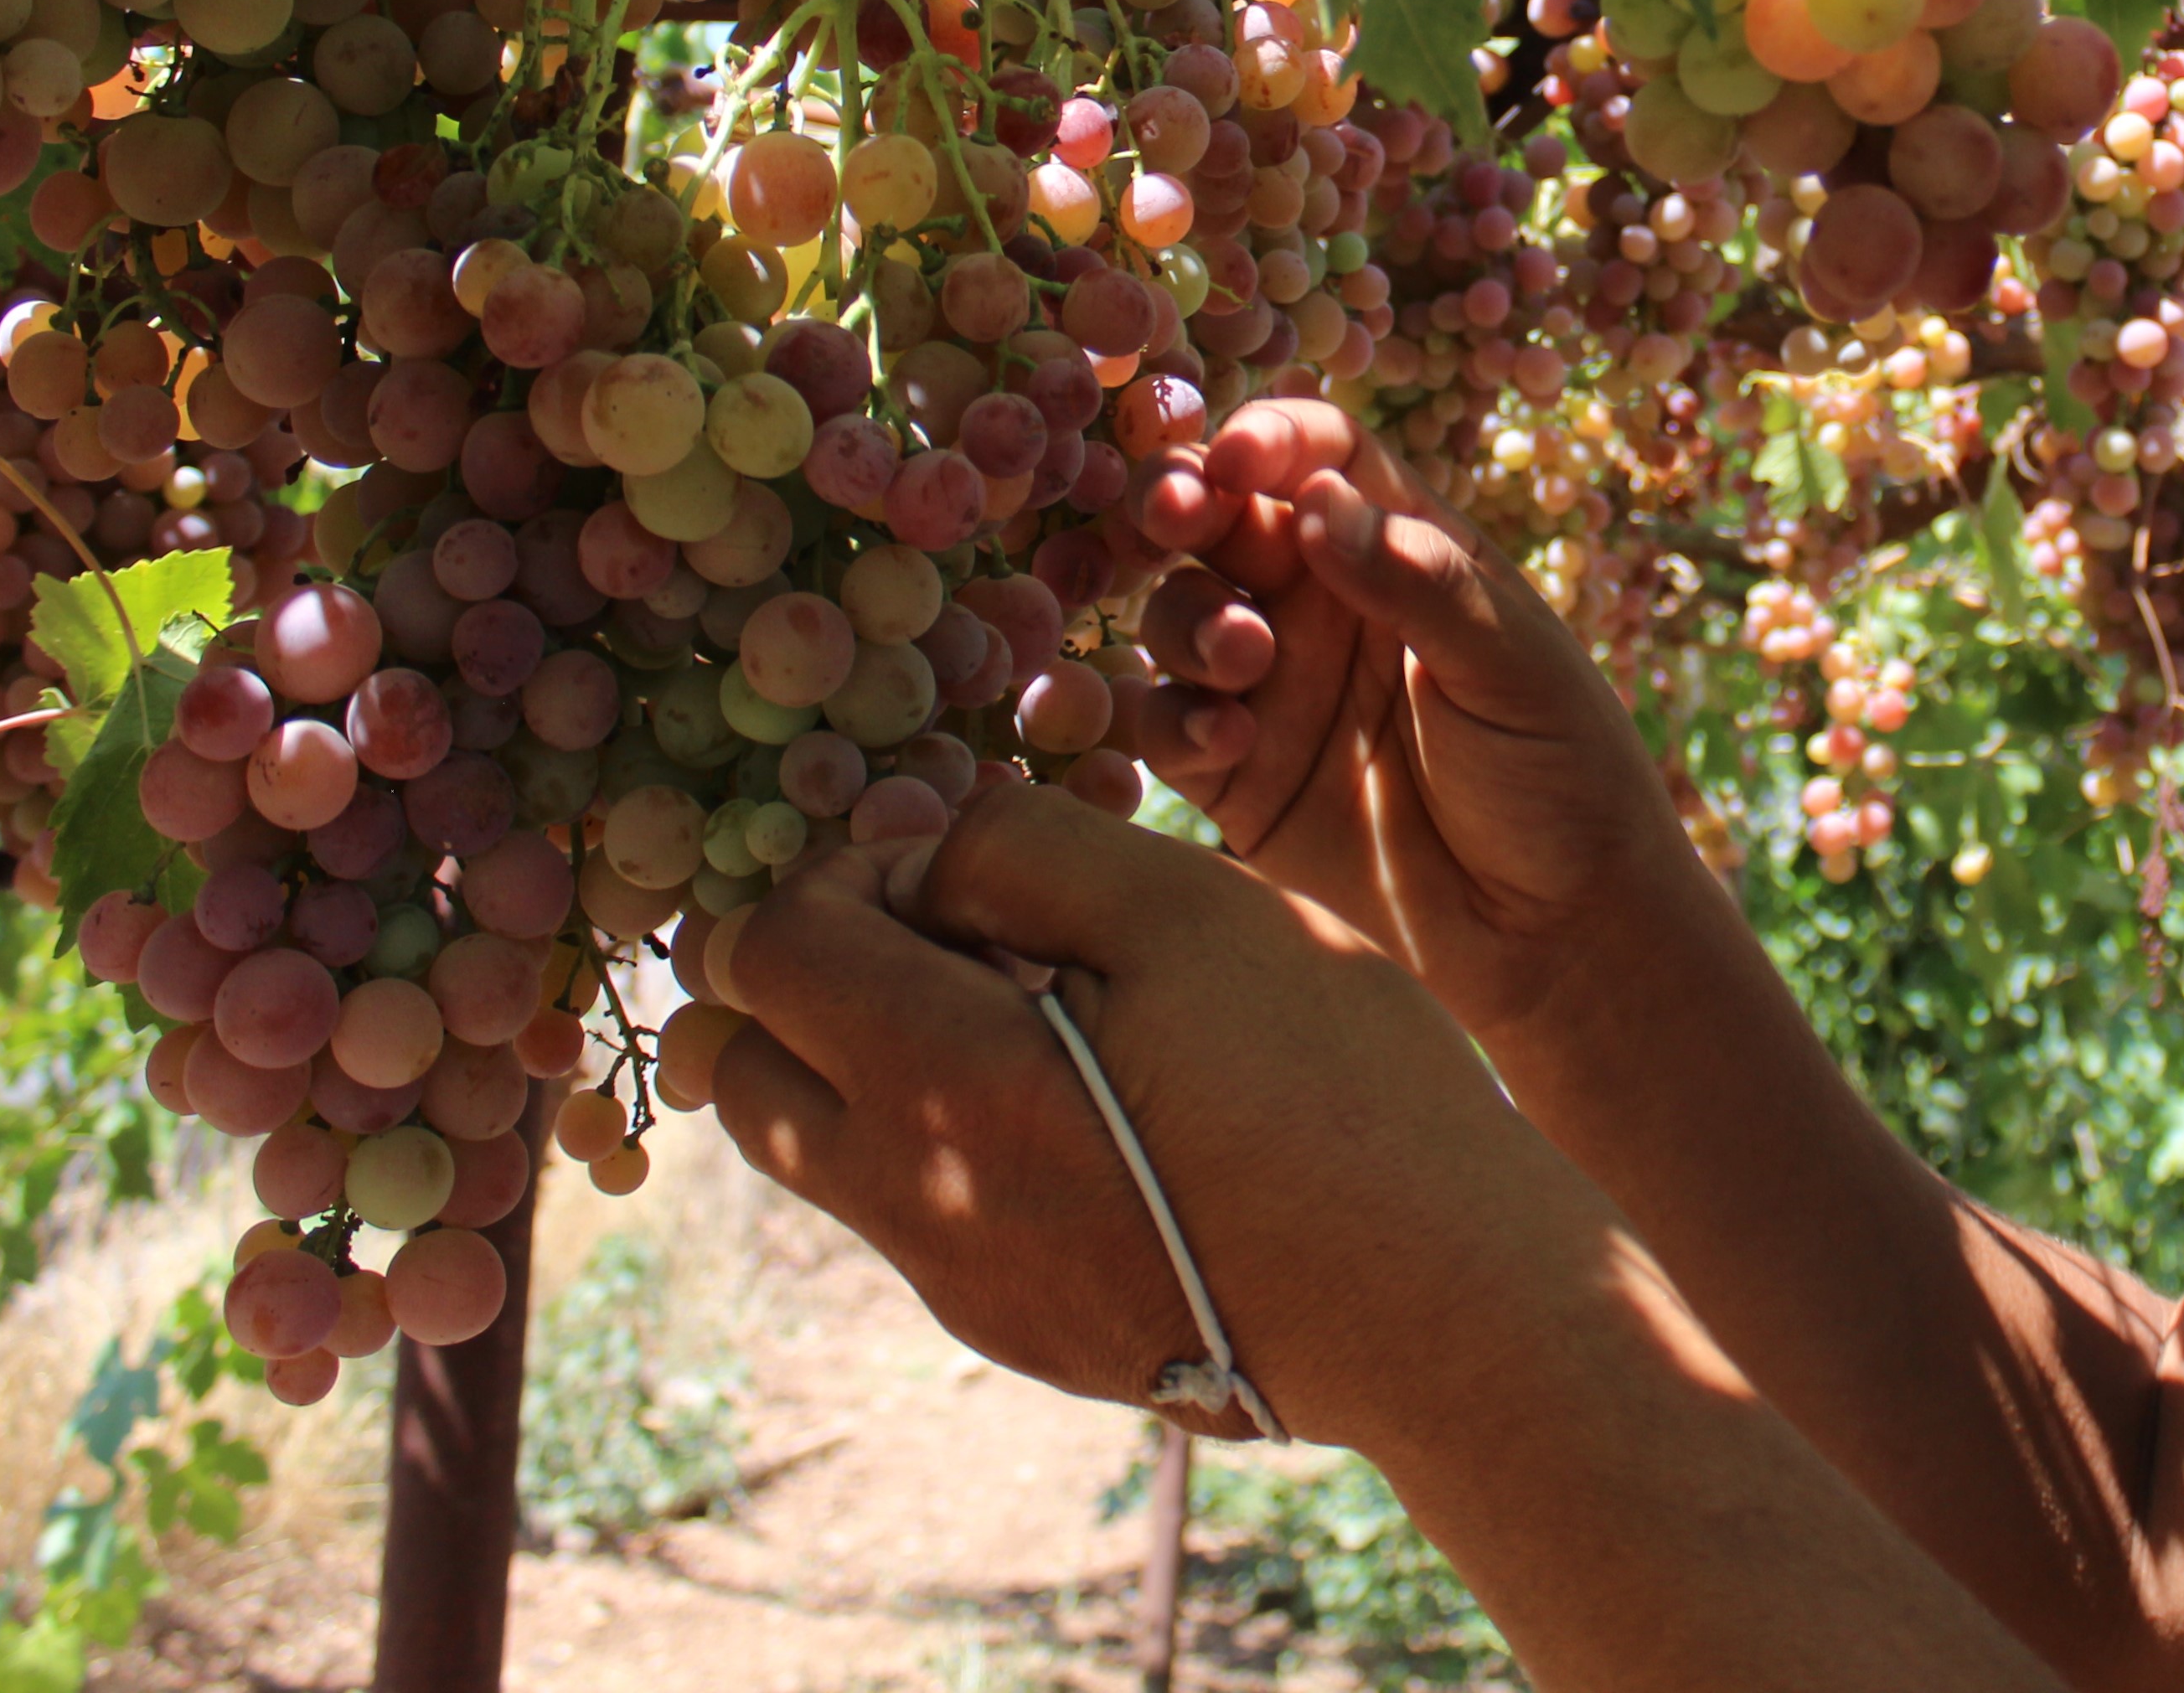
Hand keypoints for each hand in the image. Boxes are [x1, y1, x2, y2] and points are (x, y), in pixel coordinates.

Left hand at [709, 776, 1583, 1446]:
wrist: (1442, 1302)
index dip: (843, 871)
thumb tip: (920, 857)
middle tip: (948, 931)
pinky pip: (919, 1215)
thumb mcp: (1191, 910)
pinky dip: (949, 1136)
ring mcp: (963, 1287)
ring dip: (869, 1057)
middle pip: (740, 1073)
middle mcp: (921, 1208)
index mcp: (946, 1089)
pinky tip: (1090, 1102)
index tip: (959, 864)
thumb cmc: (1335, 1083)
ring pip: (820, 1152)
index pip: (769, 954)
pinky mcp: (1020, 1331)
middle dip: (810, 973)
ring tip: (1020, 1010)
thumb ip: (1022, 852)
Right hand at [1106, 400, 1704, 1047]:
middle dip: (1186, 505)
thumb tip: (1317, 499)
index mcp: (1403, 550)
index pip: (1322, 457)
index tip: (1239, 455)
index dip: (1273, 439)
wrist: (1554, 932)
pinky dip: (1175, 718)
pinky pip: (1168, 724)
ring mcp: (1275, 689)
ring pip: (1180, 613)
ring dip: (1188, 617)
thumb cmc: (1562, 775)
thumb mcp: (1513, 666)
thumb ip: (1418, 581)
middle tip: (1177, 517)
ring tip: (1243, 658)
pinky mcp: (1239, 779)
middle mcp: (1325, 604)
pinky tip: (1227, 742)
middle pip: (1226, 519)